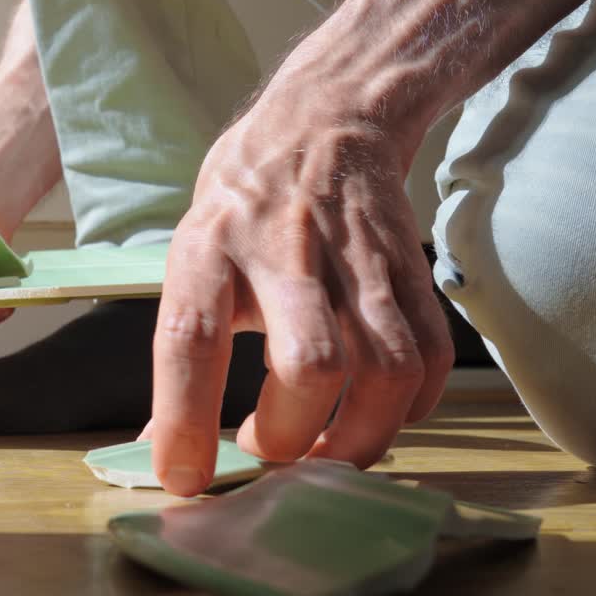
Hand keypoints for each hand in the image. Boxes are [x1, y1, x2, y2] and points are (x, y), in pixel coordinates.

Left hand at [143, 82, 453, 495]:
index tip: (183, 477)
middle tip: (268, 453)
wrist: (328, 118)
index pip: (191, 339)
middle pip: (309, 363)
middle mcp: (285, 252)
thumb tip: (164, 448)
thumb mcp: (192, 254)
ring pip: (386, 370)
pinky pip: (431, 359)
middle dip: (291, 436)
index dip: (185, 418)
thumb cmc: (244, 201)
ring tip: (323, 453)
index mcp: (209, 247)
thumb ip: (183, 348)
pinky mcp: (411, 270)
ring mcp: (358, 261)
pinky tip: (377, 416)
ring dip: (358, 438)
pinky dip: (410, 409)